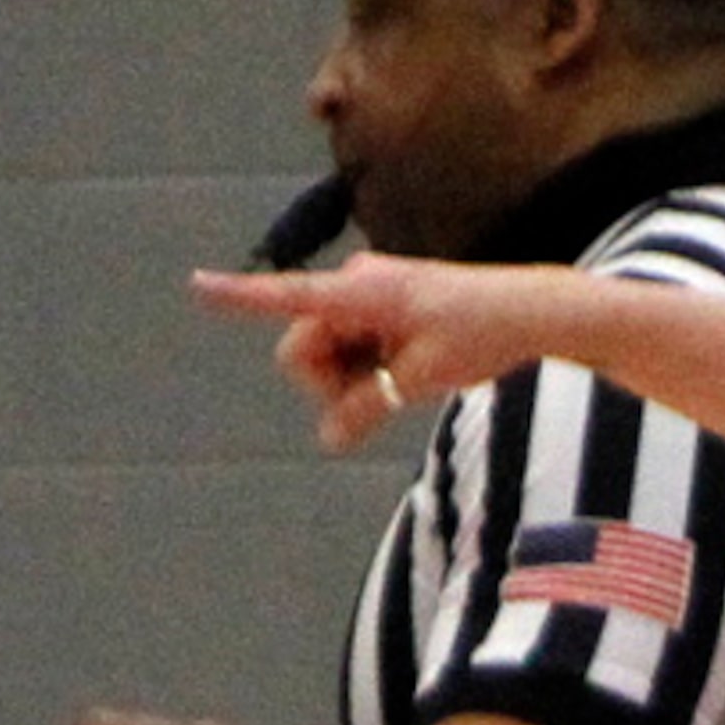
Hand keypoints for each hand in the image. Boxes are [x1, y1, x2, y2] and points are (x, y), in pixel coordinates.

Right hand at [191, 252, 532, 452]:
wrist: (528, 312)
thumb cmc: (480, 334)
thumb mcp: (423, 379)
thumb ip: (370, 406)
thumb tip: (328, 439)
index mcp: (364, 291)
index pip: (290, 297)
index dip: (240, 297)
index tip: (195, 285)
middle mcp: (355, 285)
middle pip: (302, 350)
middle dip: (328, 382)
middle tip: (385, 394)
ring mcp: (364, 298)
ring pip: (325, 356)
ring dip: (351, 380)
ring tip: (407, 379)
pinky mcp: (376, 312)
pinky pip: (349, 351)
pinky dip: (368, 370)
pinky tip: (408, 370)